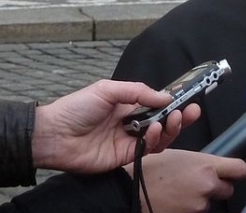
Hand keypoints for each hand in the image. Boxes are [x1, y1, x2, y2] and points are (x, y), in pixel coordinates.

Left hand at [31, 79, 200, 172]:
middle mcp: (132, 123)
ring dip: (171, 128)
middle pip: (164, 122)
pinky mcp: (125, 157)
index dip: (174, 102)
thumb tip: (165, 97)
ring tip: (173, 118)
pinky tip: (154, 129)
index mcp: (128, 106)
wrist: (53, 134)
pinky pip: (147, 150)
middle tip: (192, 110)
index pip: (158, 105)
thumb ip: (138, 92)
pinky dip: (155, 140)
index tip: (188, 98)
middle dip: (180, 117)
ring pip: (160, 137)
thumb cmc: (75, 108)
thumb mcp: (107, 90)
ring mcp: (130, 141)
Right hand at [124, 149, 245, 212]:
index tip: (230, 170)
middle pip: (228, 189)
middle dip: (218, 185)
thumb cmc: (149, 170)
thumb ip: (201, 161)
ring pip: (210, 202)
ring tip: (182, 190)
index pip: (239, 169)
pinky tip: (177, 200)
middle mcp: (207, 186)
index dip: (235, 170)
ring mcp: (198, 205)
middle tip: (202, 181)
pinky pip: (196, 211)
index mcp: (206, 166)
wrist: (129, 190)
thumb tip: (212, 165)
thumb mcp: (179, 155)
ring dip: (201, 197)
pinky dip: (190, 207)